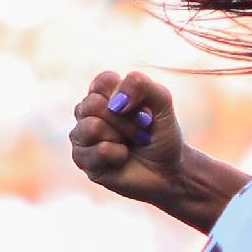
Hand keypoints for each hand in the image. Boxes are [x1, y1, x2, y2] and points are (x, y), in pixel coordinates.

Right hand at [71, 70, 188, 205]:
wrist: (169, 170)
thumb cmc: (162, 135)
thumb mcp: (162, 102)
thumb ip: (141, 84)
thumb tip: (115, 101)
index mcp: (104, 94)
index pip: (104, 81)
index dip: (128, 95)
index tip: (145, 110)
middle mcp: (87, 112)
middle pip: (95, 103)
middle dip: (128, 120)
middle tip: (142, 131)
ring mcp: (81, 136)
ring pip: (93, 126)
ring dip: (123, 136)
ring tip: (132, 144)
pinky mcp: (82, 160)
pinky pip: (100, 150)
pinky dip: (120, 155)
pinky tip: (122, 158)